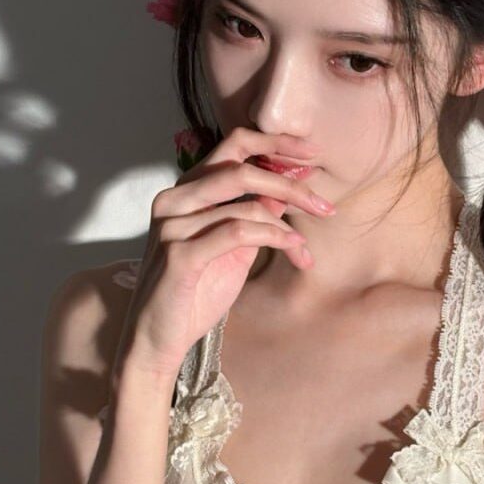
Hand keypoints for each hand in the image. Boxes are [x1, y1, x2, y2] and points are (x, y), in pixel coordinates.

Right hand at [112, 127, 334, 379]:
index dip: (275, 144)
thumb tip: (288, 186)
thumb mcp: (234, 247)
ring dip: (287, 224)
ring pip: (244, 204)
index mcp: (185, 191)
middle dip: (289, 184)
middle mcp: (173, 200)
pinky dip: (274, 237)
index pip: (232, 146)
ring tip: (305, 246)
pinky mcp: (179, 255)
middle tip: (324, 206)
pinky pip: (238, 232)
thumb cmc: (195, 292)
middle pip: (240, 169)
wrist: (159, 339)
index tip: (312, 154)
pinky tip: (293, 248)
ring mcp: (172, 226)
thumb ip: (254, 214)